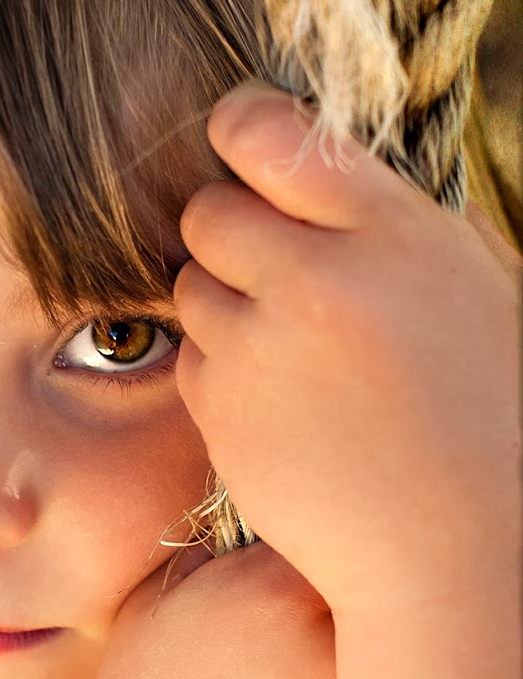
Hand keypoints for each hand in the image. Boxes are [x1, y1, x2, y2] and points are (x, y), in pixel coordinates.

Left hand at [173, 83, 521, 610]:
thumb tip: (337, 166)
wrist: (460, 549)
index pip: (270, 134)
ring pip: (190, 286)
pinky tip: (284, 408)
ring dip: (225, 306)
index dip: (240, 130)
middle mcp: (317, 279)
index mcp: (393, 233)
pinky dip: (221, 371)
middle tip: (270, 271)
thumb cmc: (488, 418)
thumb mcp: (481, 290)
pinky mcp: (219, 409)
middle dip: (228, 234)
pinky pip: (191, 356)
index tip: (236, 140)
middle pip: (208, 212)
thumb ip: (408, 224)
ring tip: (294, 356)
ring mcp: (259, 347)